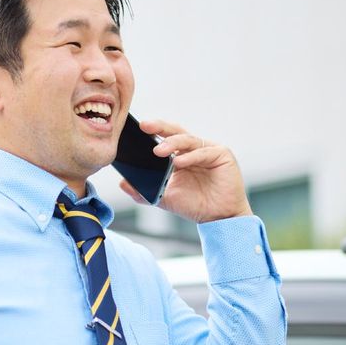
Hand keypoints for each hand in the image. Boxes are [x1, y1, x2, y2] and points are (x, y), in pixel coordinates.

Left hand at [119, 119, 252, 222]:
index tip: (136, 128)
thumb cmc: (194, 205)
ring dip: (172, 143)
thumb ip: (143, 191)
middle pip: (175, 132)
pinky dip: (190, 156)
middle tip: (144, 126)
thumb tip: (123, 183)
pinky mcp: (222, 155)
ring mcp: (208, 150)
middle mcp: (194, 149)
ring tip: (158, 151)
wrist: (218, 218)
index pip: (164, 138)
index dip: (152, 132)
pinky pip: (204, 152)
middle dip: (159, 127)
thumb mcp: (164, 198)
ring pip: (188, 140)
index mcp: (180, 155)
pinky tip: (178, 162)